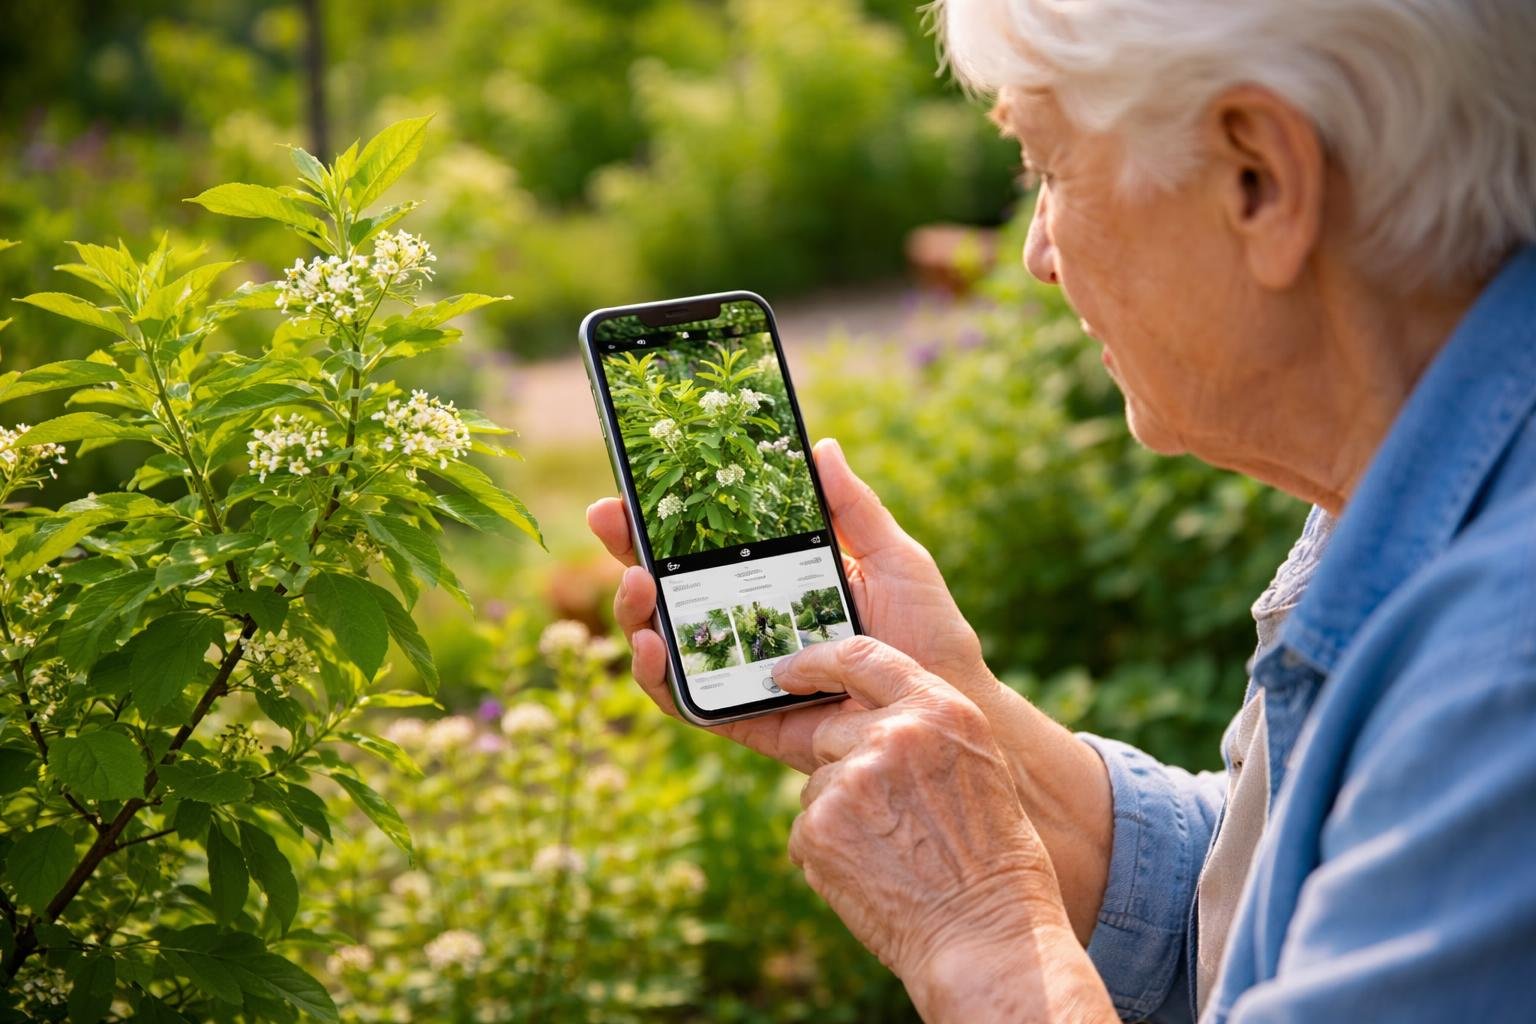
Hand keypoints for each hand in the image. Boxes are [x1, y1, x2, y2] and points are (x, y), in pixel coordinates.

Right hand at [585, 437, 991, 773]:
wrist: (950, 710)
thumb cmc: (928, 636)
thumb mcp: (895, 559)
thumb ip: (856, 509)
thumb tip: (822, 448)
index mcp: (779, 580)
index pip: (708, 544)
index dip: (664, 518)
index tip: (630, 487)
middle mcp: (750, 624)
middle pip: (672, 588)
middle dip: (629, 552)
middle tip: (608, 520)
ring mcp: (743, 672)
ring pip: (667, 643)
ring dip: (635, 613)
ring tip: (636, 586)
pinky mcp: (745, 719)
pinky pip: (688, 703)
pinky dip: (659, 679)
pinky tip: (654, 648)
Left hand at [774, 637, 1116, 1022]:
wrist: (986, 936)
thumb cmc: (993, 861)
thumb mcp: (979, 771)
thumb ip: (925, 735)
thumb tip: (871, 725)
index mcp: (941, 711)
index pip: (863, 656)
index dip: (816, 660)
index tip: (788, 670)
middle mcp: (893, 735)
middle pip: (832, 731)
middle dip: (845, 766)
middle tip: (886, 817)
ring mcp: (852, 779)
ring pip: (818, 785)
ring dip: (840, 815)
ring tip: (891, 855)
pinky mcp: (820, 826)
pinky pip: (806, 829)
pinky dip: (827, 853)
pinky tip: (870, 876)